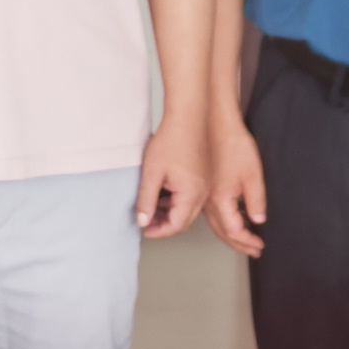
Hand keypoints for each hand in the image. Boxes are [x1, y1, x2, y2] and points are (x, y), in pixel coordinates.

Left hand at [138, 109, 209, 238]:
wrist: (188, 117)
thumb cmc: (172, 140)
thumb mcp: (152, 173)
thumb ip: (146, 200)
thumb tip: (143, 220)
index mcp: (191, 194)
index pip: (176, 225)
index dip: (158, 231)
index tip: (145, 230)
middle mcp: (202, 192)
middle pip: (184, 220)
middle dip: (164, 225)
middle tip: (146, 221)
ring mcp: (205, 184)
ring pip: (188, 209)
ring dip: (171, 213)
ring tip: (152, 207)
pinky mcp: (204, 176)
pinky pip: (192, 197)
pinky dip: (177, 201)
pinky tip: (164, 194)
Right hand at [204, 114, 266, 257]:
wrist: (215, 124)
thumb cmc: (233, 144)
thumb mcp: (252, 174)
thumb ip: (256, 200)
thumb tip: (258, 221)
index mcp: (220, 200)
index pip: (234, 230)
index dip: (247, 241)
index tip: (259, 246)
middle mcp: (208, 202)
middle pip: (222, 232)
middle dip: (239, 244)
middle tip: (253, 251)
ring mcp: (203, 195)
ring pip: (215, 225)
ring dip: (229, 236)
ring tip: (244, 242)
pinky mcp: (203, 188)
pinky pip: (211, 214)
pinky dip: (221, 224)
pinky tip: (230, 222)